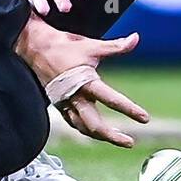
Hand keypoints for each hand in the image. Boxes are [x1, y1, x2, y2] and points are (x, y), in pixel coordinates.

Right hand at [15, 17, 148, 147]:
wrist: (35, 48)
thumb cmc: (63, 46)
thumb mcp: (92, 46)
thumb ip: (116, 46)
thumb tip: (135, 38)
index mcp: (85, 83)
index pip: (111, 100)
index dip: (130, 110)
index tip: (144, 118)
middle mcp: (75, 97)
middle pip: (94, 125)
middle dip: (112, 137)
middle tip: (130, 142)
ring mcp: (65, 103)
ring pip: (83, 128)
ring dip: (101, 136)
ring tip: (117, 139)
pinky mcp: (59, 105)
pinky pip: (74, 123)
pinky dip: (86, 130)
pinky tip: (96, 131)